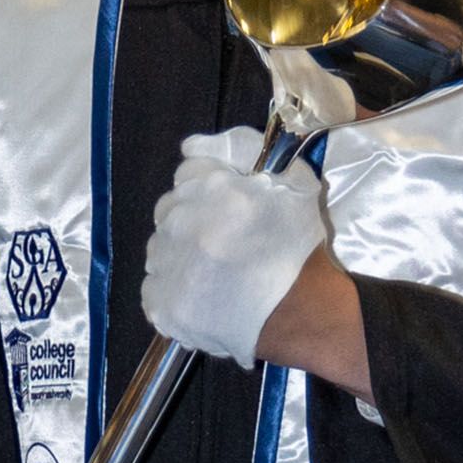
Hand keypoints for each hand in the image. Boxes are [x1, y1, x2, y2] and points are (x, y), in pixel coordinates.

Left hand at [141, 127, 328, 365]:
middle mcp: (186, 223)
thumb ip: (244, 149)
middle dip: (192, 222)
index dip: (209, 190)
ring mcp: (170, 265)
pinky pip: (154, 288)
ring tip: (214, 275)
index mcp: (216, 190)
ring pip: (160, 248)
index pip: (188, 173)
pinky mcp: (163, 303)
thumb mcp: (294, 183)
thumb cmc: (301, 250)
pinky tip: (202, 298)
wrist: (307, 317)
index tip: (227, 211)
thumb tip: (189, 146)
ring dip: (180, 256)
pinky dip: (173, 292)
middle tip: (224, 246)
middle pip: (170, 209)